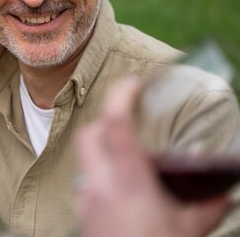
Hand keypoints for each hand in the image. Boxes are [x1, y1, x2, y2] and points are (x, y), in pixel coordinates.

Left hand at [75, 77, 229, 236]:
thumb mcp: (187, 232)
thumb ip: (205, 209)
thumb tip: (222, 195)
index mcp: (129, 182)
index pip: (115, 125)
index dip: (122, 96)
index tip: (134, 81)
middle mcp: (101, 186)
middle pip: (90, 134)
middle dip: (105, 121)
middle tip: (128, 120)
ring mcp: (86, 200)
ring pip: (86, 159)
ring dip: (103, 150)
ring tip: (128, 159)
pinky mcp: (81, 215)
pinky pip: (86, 183)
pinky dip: (101, 177)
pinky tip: (120, 191)